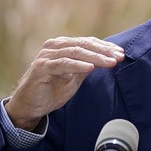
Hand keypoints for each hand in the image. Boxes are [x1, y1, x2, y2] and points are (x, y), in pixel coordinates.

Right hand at [5, 36, 124, 130]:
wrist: (29, 107)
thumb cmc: (52, 90)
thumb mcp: (75, 77)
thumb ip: (87, 65)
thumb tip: (108, 57)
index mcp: (63, 46)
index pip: (88, 43)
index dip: (105, 47)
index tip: (121, 53)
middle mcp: (54, 46)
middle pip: (84, 45)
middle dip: (104, 51)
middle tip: (119, 57)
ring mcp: (47, 55)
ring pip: (76, 52)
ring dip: (95, 57)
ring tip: (110, 62)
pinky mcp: (41, 67)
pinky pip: (63, 64)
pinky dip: (77, 65)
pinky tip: (90, 67)